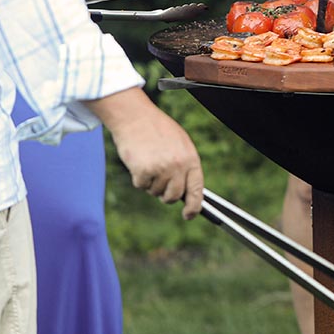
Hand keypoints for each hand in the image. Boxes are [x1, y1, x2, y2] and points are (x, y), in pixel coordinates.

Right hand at [94, 89, 203, 219]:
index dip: (194, 205)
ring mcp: (161, 169)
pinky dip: (138, 178)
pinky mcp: (144, 172)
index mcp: (191, 158)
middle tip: (159, 180)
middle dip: (165, 194)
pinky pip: (141, 186)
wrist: (136, 118)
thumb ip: (185, 165)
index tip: (189, 215)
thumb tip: (186, 189)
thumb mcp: (180, 144)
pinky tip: (139, 161)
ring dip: (151, 182)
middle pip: (174, 196)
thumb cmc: (158, 130)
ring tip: (149, 161)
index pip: (197, 188)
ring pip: (155, 192)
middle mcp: (178, 166)